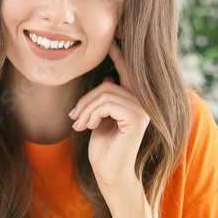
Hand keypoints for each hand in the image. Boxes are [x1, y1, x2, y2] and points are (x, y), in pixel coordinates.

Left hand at [69, 40, 149, 193]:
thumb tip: (107, 78)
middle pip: (108, 85)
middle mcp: (143, 104)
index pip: (128, 74)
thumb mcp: (101, 120)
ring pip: (106, 93)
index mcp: (135, 103)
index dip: (120, 57)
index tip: (111, 42)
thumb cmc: (104, 151)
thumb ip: (106, 101)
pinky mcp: (137, 119)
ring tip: (79, 125)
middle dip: (86, 100)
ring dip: (86, 109)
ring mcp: (143, 110)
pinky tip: (89, 127)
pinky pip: (108, 103)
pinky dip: (93, 113)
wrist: (109, 174)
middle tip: (73, 118)